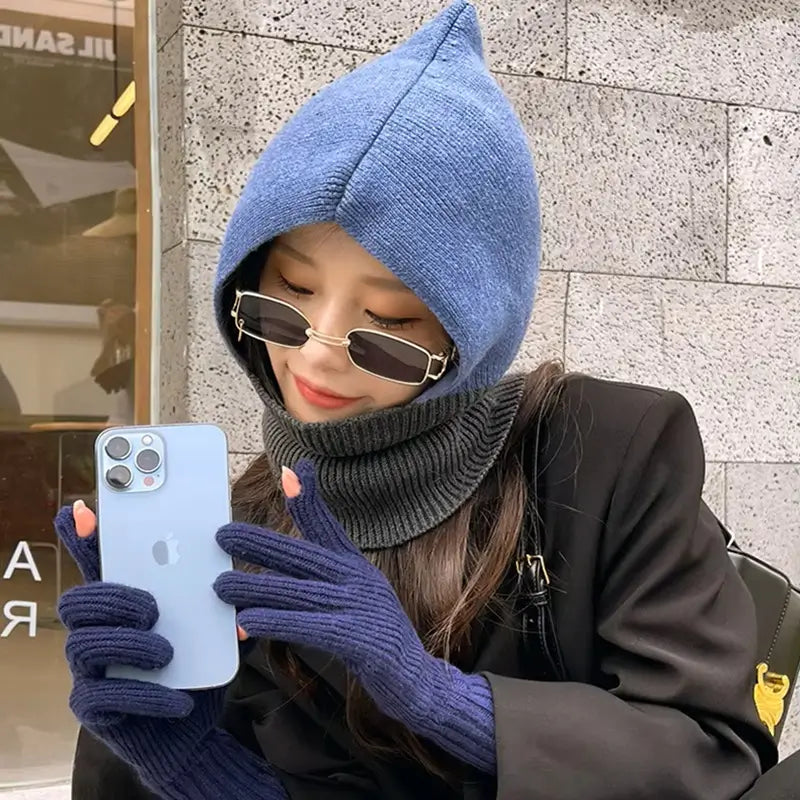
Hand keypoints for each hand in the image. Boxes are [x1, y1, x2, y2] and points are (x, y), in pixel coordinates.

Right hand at [55, 503, 230, 792]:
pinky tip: (179, 701)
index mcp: (125, 602)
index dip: (85, 539)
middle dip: (112, 597)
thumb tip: (233, 569)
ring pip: (83, 645)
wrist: (197, 729)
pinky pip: (105, 697)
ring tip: (166, 651)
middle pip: (78, 601)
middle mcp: (98, 631)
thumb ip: (219, 598)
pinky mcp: (96, 710)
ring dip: (127, 644)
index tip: (84, 510)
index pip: (99, 565)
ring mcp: (91, 671)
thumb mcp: (214, 625)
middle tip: (153, 606)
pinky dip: (146, 697)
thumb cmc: (198, 664)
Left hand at [213, 460, 461, 731]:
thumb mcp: (354, 598)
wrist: (415, 681)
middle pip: (304, 556)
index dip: (309, 500)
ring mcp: (361, 608)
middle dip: (261, 542)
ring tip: (221, 584)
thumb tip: (276, 572)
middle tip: (223, 534)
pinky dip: (277, 622)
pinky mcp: (359, 640)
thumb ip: (320, 580)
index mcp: (356, 568)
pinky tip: (250, 623)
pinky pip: (310, 627)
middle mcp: (360, 581)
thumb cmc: (373, 637)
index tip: (290, 470)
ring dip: (256, 586)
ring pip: (299, 592)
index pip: (329, 528)